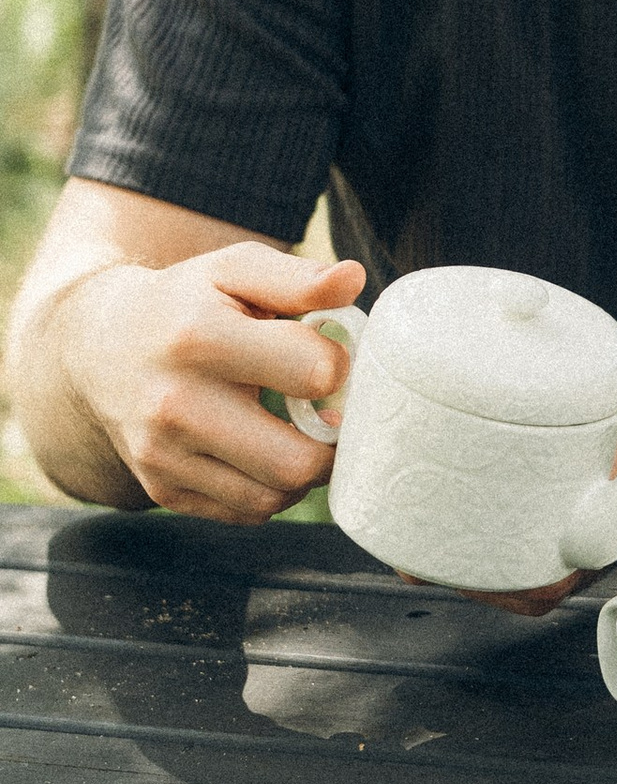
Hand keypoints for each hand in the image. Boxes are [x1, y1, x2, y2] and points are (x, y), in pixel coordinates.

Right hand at [57, 242, 365, 523]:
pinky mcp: (163, 488)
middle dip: (332, 441)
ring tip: (298, 432)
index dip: (338, 366)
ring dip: (303, 471)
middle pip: (298, 461)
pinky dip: (270, 489)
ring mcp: (163, 454)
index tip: (326, 359)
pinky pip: (246, 512)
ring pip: (274, 498)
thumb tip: (353, 279)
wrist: (97, 347)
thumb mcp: (233, 271)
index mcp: (199, 337)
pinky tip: (263, 452)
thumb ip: (297, 278)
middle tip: (328, 414)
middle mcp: (175, 404)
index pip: (314, 374)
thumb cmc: (185, 304)